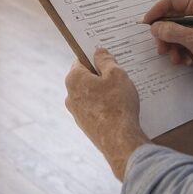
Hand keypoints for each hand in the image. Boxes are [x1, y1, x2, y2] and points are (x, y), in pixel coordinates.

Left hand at [64, 48, 149, 180]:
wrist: (120, 140)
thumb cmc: (117, 105)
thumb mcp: (116, 74)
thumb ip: (106, 60)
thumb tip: (98, 52)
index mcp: (74, 79)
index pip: (81, 60)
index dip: (95, 56)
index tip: (106, 57)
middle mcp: (70, 95)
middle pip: (85, 78)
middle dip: (100, 75)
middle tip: (118, 74)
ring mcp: (76, 112)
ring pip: (90, 94)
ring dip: (103, 91)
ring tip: (122, 93)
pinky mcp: (85, 125)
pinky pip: (94, 109)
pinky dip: (104, 106)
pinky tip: (119, 108)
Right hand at [143, 0, 192, 69]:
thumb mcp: (192, 38)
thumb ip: (170, 31)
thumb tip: (154, 28)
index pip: (171, 0)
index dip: (156, 11)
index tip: (146, 24)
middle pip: (173, 18)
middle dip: (166, 36)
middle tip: (161, 50)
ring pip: (179, 31)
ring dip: (174, 47)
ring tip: (177, 60)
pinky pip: (188, 40)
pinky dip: (184, 51)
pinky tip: (189, 61)